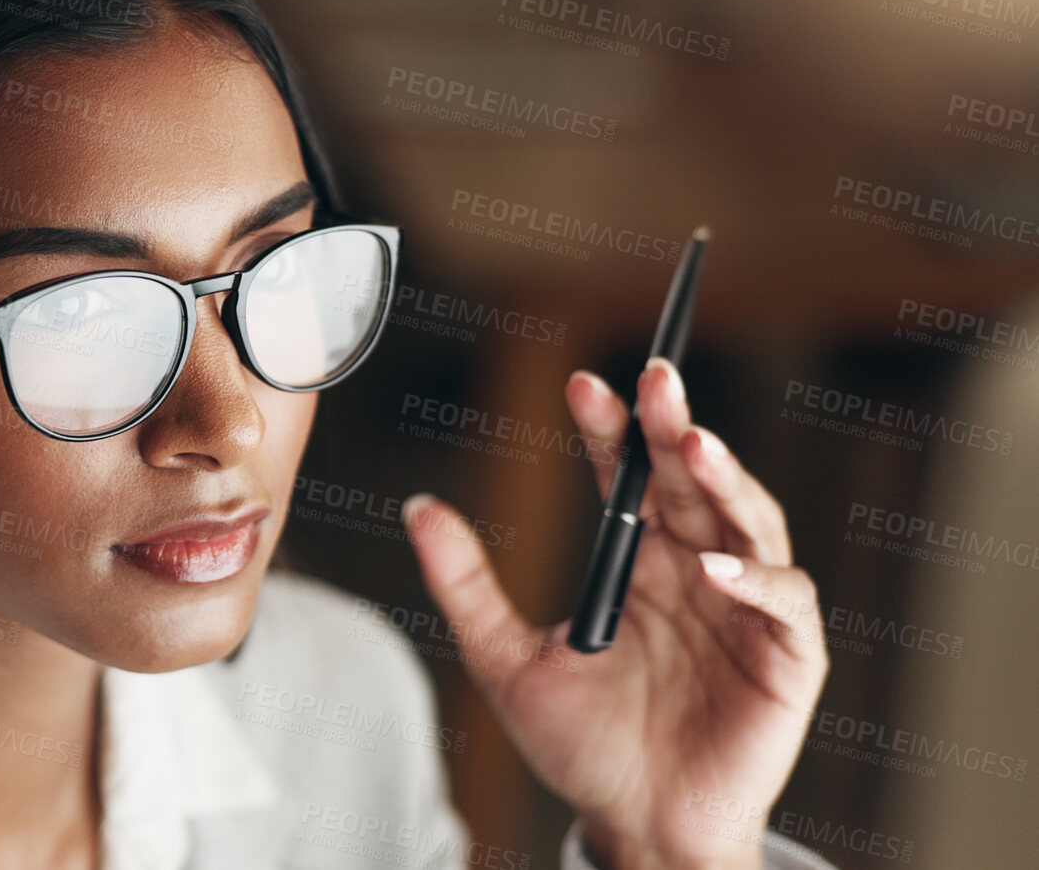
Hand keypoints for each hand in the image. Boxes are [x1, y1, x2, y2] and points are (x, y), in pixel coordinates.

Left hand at [400, 357, 828, 869]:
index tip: (581, 385)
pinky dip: (752, 579)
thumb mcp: (504, 660)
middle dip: (673, 426)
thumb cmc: (583, 747)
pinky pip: (782, 602)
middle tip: (655, 378)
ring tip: (693, 443)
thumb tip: (417, 507)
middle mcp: (698, 571)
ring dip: (725, 480)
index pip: (626, 478)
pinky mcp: (787, 658)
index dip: (609, 431)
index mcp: (641, 562)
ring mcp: (746, 609)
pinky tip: (710, 567)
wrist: (632, 826)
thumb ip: (465, 585)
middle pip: (691, 481)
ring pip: (749, 523)